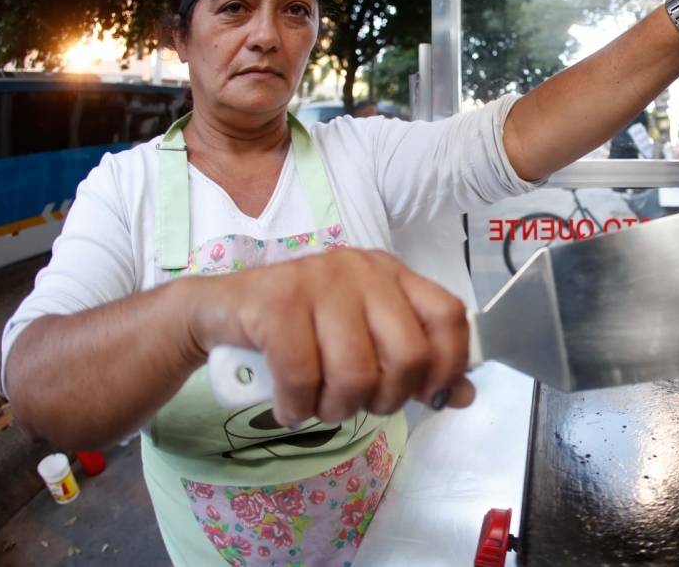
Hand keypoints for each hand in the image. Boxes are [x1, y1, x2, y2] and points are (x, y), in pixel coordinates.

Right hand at [185, 249, 474, 424]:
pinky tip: (289, 405)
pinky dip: (296, 407)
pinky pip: (302, 376)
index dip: (449, 364)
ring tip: (318, 405)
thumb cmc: (300, 329)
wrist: (217, 311)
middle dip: (386, 399)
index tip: (431, 397)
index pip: (448, 315)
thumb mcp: (362, 341)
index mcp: (391, 275)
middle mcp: (361, 270)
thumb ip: (413, 364)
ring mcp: (318, 281)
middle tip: (360, 404)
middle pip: (408, 354)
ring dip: (336, 409)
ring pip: (355, 373)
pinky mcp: (276, 301)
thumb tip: (461, 395)